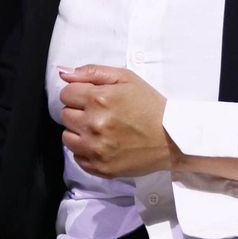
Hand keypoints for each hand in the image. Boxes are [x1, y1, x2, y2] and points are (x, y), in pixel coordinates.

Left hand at [58, 65, 176, 178]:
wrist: (172, 138)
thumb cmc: (151, 106)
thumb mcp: (127, 78)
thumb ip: (93, 72)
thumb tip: (64, 73)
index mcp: (99, 99)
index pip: (66, 94)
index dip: (78, 94)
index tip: (92, 98)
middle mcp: (94, 124)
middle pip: (64, 115)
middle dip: (79, 112)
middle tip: (100, 113)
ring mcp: (95, 148)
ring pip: (67, 137)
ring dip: (79, 132)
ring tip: (100, 130)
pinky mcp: (99, 166)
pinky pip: (77, 157)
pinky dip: (86, 150)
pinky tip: (104, 144)